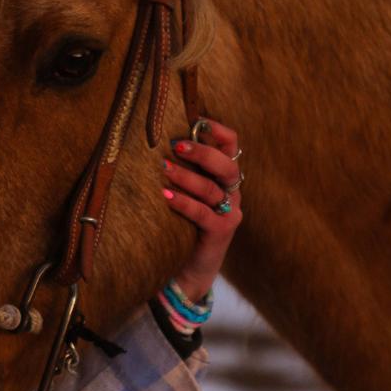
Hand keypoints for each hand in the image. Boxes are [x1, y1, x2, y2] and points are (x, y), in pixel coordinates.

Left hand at [162, 119, 243, 301]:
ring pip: (213, 189)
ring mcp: (230, 213)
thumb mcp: (182, 193)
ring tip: (164, 168)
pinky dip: (184, 202)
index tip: (197, 120)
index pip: (232, 146)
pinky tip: (166, 196)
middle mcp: (232, 193)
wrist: (187, 269)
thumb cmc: (180, 225)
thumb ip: (180, 170)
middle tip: (176, 145)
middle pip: (227, 165)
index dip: (218, 131)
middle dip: (202, 152)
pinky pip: (204, 213)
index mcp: (224, 178)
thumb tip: (157, 142)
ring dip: (187, 176)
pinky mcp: (221, 232)